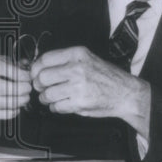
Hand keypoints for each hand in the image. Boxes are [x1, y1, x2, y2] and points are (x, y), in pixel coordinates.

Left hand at [30, 46, 150, 136]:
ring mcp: (78, 86)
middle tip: (44, 88)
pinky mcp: (79, 103)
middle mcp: (77, 68)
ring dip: (47, 99)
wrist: (126, 93)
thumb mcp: (88, 59)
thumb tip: (40, 67)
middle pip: (42, 78)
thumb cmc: (107, 77)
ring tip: (55, 97)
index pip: (45, 59)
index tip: (35, 74)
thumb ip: (66, 61)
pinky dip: (56, 108)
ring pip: (46, 94)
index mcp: (78, 54)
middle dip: (40, 85)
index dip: (36, 69)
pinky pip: (56, 107)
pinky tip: (64, 104)